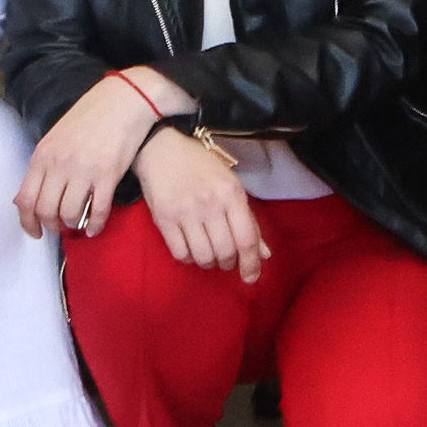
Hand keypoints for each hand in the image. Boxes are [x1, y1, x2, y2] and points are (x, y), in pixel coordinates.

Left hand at [15, 66, 169, 237]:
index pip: (26, 199)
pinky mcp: (108, 174)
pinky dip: (95, 225)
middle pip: (46, 211)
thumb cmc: (90, 117)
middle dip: (52, 226)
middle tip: (61, 227)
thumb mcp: (56, 137)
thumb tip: (28, 197)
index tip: (36, 232)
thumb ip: (43, 164)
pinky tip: (95, 228)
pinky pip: (97, 210)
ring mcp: (84, 169)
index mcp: (43, 155)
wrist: (124, 99)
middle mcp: (60, 164)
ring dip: (73, 225)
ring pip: (70, 214)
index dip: (28, 223)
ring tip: (78, 223)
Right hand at [133, 120, 271, 279]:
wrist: (162, 149)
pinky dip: (189, 258)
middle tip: (226, 258)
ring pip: (203, 256)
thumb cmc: (201, 167)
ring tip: (208, 253)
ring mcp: (186, 211)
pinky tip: (190, 247)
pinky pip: (181, 254)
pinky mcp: (164, 218)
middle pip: (226, 252)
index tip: (251, 277)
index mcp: (232, 193)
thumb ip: (248, 220)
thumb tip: (264, 254)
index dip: (251, 263)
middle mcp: (210, 203)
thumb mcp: (231, 185)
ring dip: (209, 262)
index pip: (247, 238)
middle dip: (228, 262)